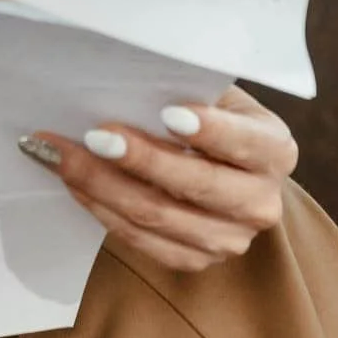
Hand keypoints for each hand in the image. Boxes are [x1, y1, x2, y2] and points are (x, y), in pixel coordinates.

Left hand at [17, 86, 296, 273]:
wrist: (223, 169)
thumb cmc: (210, 115)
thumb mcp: (214, 93)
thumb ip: (187, 88)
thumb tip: (126, 78)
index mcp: (275, 150)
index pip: (246, 142)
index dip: (210, 130)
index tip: (167, 112)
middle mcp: (262, 202)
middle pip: (196, 184)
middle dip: (140, 158)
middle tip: (93, 134)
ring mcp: (230, 239)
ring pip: (159, 216)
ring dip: (102, 184)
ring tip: (62, 154)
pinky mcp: (196, 260)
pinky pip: (142, 241)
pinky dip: (102, 209)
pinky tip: (74, 182)